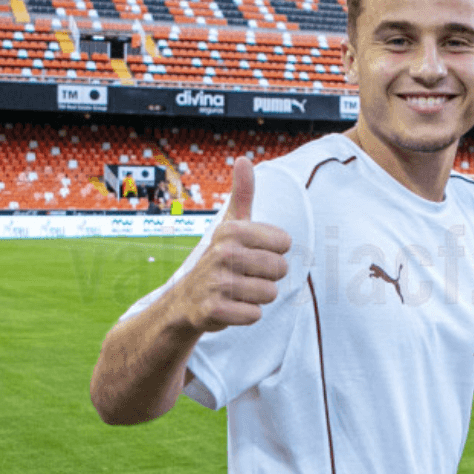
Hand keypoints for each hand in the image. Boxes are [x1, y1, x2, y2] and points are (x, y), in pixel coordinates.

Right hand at [172, 156, 291, 332]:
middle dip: (269, 277)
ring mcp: (217, 281)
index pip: (285, 243)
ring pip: (270, 293)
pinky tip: (232, 307)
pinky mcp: (213, 309)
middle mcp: (223, 252)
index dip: (275, 252)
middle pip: (281, 269)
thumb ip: (243, 194)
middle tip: (246, 276)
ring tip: (239, 291)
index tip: (254, 254)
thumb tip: (243, 159)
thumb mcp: (231, 225)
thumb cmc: (221, 259)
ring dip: (258, 297)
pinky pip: (254, 315)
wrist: (187, 299)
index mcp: (233, 230)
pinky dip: (247, 315)